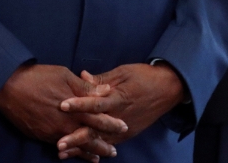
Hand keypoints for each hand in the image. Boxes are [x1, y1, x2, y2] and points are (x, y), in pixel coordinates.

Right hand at [0, 64, 125, 161]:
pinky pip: (59, 146)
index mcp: (74, 107)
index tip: (124, 127)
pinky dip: (69, 152)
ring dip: (87, 152)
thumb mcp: (64, 76)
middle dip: (102, 145)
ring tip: (98, 158)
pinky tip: (72, 154)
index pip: (98, 118)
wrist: (8, 86)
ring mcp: (52, 131)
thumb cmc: (37, 77)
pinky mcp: (41, 135)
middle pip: (89, 137)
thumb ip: (86, 87)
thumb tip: (107, 90)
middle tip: (114, 152)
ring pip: (75, 145)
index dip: (112, 124)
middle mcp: (65, 123)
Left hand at [57, 63, 185, 151]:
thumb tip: (82, 76)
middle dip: (76, 137)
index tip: (62, 105)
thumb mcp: (122, 73)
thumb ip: (101, 80)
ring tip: (63, 152)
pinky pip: (108, 144)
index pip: (96, 103)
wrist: (167, 89)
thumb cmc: (143, 76)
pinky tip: (81, 154)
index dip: (79, 104)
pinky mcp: (127, 134)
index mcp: (118, 98)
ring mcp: (124, 129)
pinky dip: (94, 149)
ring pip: (99, 141)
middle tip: (59, 143)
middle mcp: (120, 117)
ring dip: (81, 147)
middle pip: (95, 130)